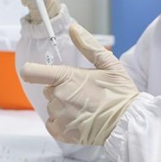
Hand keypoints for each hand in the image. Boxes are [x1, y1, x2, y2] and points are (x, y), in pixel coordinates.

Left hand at [21, 24, 139, 145]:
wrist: (128, 122)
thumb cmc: (120, 93)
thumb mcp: (108, 64)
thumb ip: (88, 45)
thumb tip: (73, 28)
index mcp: (66, 78)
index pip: (31, 72)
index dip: (32, 71)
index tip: (38, 73)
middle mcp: (59, 97)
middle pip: (48, 90)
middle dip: (61, 90)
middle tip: (83, 93)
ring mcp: (60, 117)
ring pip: (52, 107)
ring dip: (63, 107)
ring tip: (85, 108)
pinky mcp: (63, 133)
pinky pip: (52, 124)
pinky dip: (62, 123)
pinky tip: (79, 119)